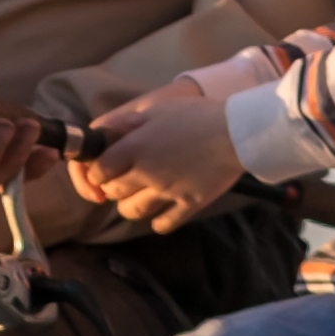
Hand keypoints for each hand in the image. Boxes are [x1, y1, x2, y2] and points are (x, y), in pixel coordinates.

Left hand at [72, 74, 243, 230]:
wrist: (238, 131)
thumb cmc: (196, 115)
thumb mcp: (156, 110)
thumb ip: (126, 124)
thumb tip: (103, 135)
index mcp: (135, 148)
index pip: (98, 171)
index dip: (96, 172)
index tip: (102, 170)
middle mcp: (147, 173)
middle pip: (113, 192)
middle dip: (111, 188)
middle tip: (121, 181)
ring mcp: (169, 191)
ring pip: (132, 211)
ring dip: (129, 205)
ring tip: (138, 196)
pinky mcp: (190, 204)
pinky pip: (163, 224)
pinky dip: (157, 222)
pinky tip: (160, 213)